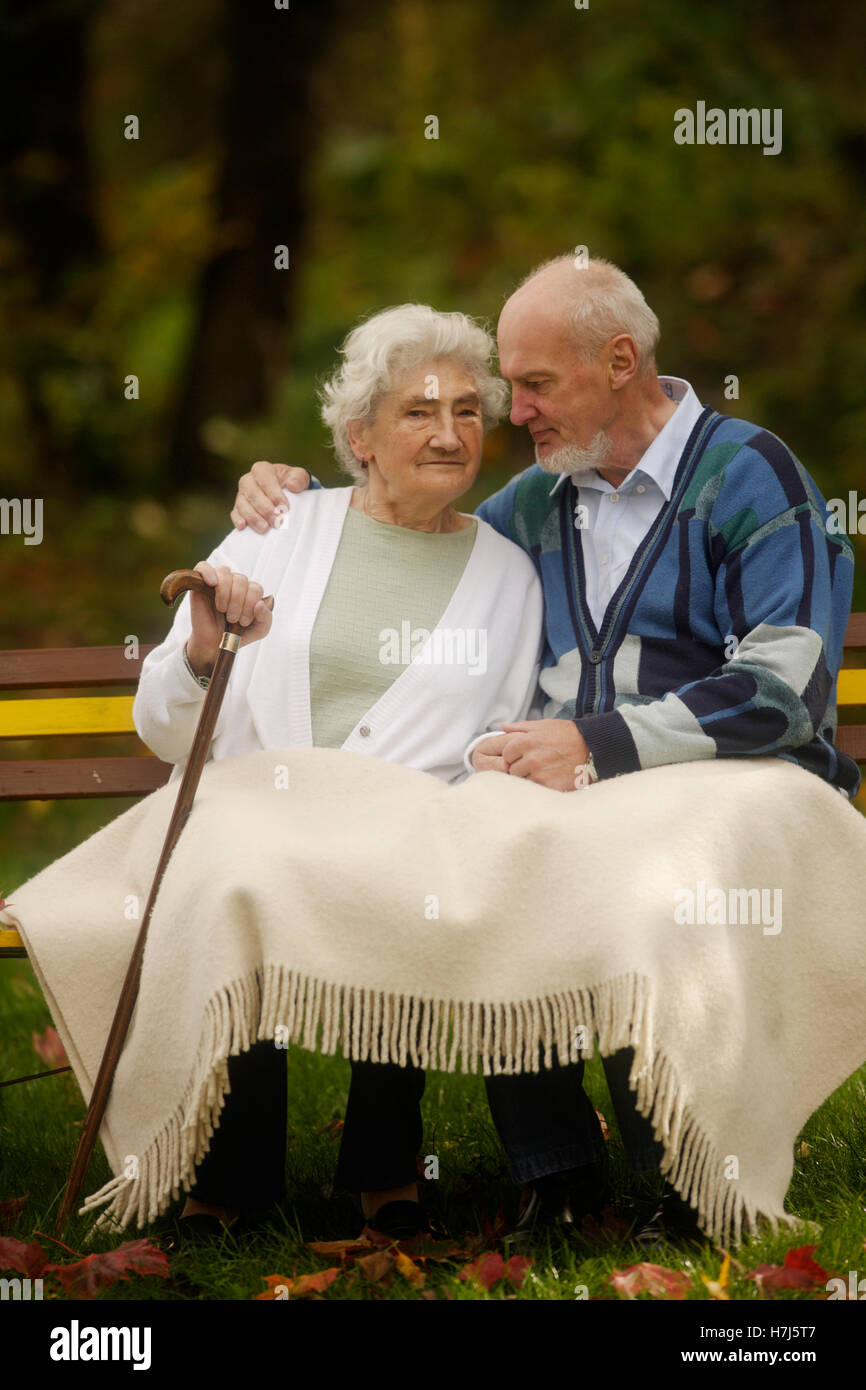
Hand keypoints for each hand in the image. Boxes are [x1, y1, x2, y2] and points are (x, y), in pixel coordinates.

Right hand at [185, 561, 272, 673]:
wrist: (213, 644)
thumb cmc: (236, 635)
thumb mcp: (259, 630)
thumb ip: (266, 618)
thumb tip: (260, 604)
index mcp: (249, 591)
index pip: (255, 588)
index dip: (250, 604)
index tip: (243, 622)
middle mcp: (234, 584)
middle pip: (241, 579)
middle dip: (238, 601)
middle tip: (232, 619)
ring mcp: (217, 582)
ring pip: (225, 573)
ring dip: (225, 593)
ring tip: (222, 609)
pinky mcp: (199, 583)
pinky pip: (203, 567)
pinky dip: (208, 572)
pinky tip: (212, 583)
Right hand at [230, 460, 311, 531]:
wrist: (285, 493)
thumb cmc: (291, 483)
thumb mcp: (299, 477)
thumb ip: (299, 478)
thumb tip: (292, 485)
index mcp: (262, 470)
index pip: (265, 479)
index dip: (274, 494)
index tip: (285, 507)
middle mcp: (248, 480)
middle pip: (252, 493)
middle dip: (265, 509)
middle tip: (277, 521)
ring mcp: (241, 495)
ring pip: (242, 504)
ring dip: (253, 517)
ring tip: (265, 528)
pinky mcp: (238, 508)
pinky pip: (234, 513)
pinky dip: (238, 519)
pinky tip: (243, 526)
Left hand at [473, 720, 590, 790]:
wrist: (591, 747)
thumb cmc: (566, 734)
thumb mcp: (542, 725)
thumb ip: (520, 727)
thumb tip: (503, 727)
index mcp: (526, 742)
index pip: (506, 754)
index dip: (513, 754)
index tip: (521, 754)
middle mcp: (531, 759)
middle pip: (512, 769)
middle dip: (520, 766)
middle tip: (534, 763)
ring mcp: (540, 774)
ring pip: (523, 780)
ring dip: (530, 777)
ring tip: (543, 770)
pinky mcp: (550, 786)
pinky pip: (536, 789)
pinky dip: (541, 784)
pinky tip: (550, 776)